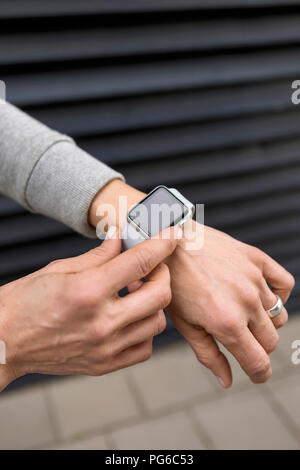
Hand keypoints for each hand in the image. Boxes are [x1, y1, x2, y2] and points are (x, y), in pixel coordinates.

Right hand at [0, 227, 177, 390]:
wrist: (3, 341)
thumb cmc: (24, 301)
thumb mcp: (59, 268)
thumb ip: (98, 256)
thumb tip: (122, 239)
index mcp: (88, 291)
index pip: (140, 261)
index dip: (162, 243)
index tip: (173, 233)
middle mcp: (101, 322)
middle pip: (159, 294)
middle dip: (162, 273)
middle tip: (150, 266)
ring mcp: (105, 348)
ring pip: (157, 322)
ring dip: (153, 302)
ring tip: (134, 293)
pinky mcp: (104, 365)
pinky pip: (144, 348)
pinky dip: (144, 330)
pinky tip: (129, 318)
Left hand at [167, 223, 294, 387]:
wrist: (168, 244)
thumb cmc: (172, 285)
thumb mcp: (184, 325)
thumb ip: (209, 355)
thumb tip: (226, 381)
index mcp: (226, 323)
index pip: (259, 362)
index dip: (259, 374)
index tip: (256, 374)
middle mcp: (246, 302)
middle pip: (271, 341)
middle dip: (258, 348)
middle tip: (240, 339)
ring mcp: (253, 279)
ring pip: (278, 316)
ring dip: (265, 322)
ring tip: (243, 314)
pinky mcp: (256, 259)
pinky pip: (284, 283)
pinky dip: (278, 293)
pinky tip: (261, 295)